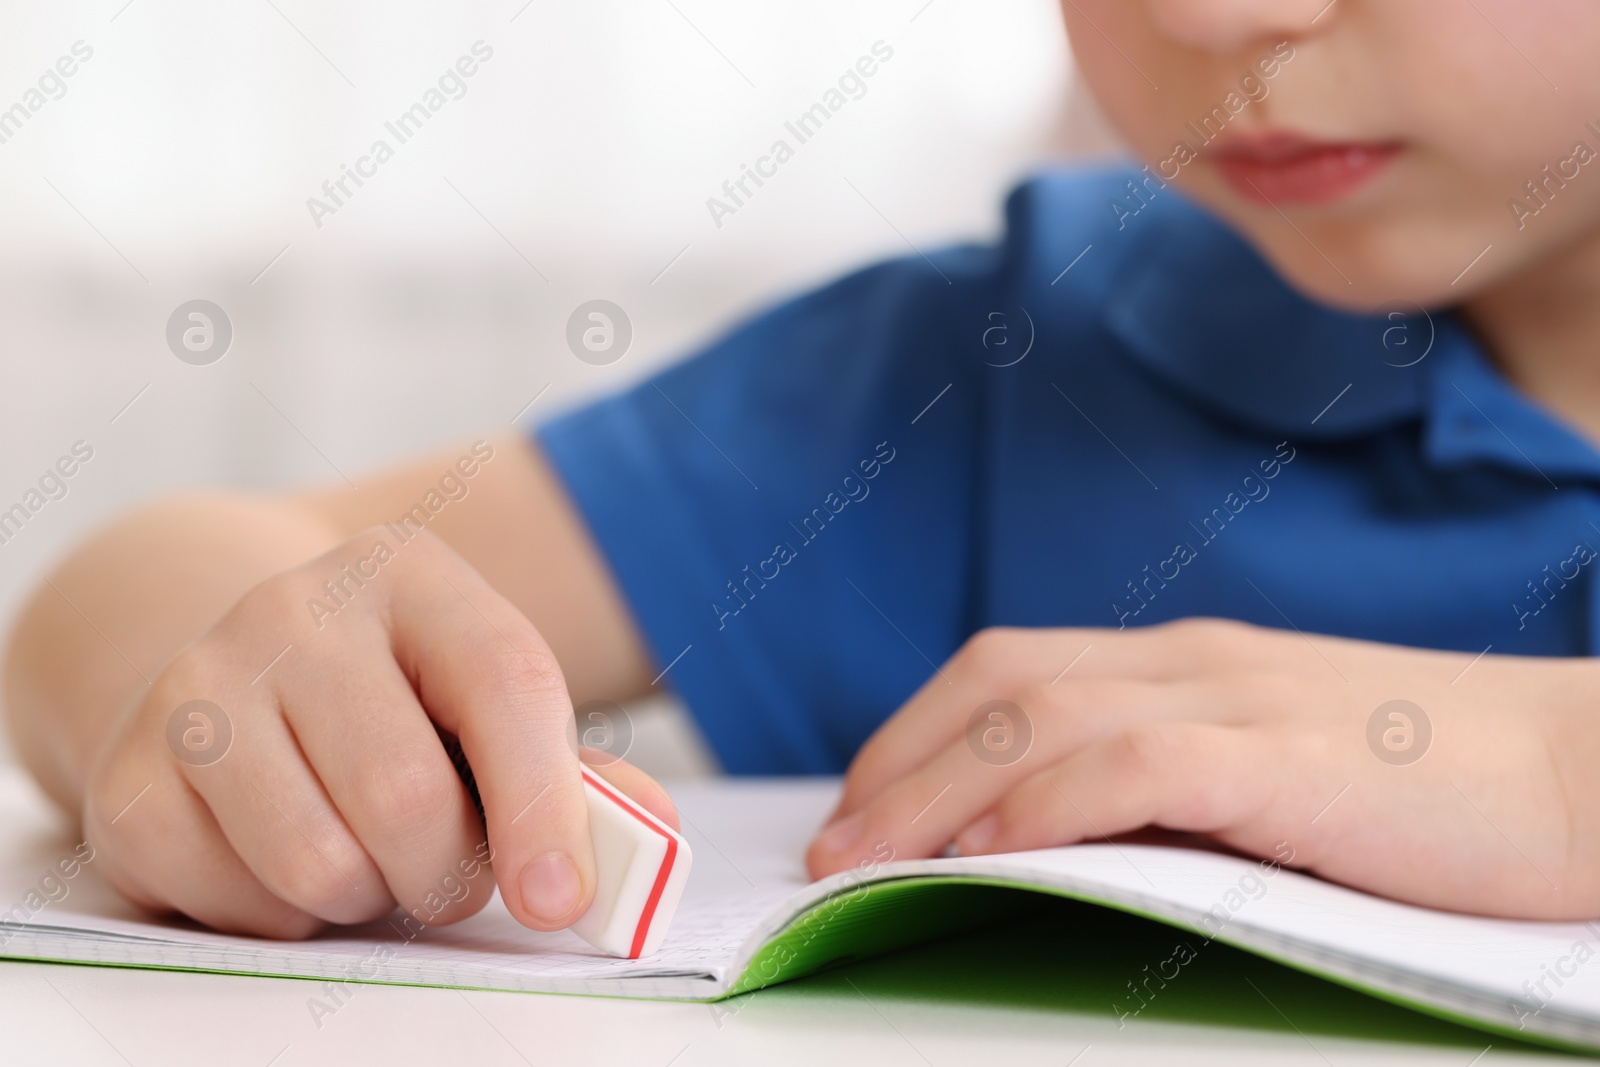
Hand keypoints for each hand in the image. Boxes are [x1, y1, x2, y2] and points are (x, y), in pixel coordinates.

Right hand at [84, 528, 675, 937]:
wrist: (241, 670)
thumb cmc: (397, 702)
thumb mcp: (488, 707)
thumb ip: (576, 778)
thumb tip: (644, 844)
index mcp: (412, 575)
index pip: (503, 684)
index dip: (544, 807)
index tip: (561, 899)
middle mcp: (295, 610)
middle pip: (405, 797)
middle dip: (448, 874)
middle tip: (449, 869)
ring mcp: (198, 686)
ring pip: (318, 864)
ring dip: (365, 897)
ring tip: (364, 849)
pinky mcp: (129, 777)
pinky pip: (237, 905)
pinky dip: (283, 916)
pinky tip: (281, 854)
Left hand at [806, 618, 1599, 918]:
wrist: (1588, 773)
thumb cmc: (1434, 789)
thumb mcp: (1276, 774)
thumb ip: (1176, 789)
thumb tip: (1056, 844)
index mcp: (1186, 663)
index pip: (1009, 670)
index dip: (916, 734)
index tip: (861, 808)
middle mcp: (1194, 662)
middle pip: (997, 684)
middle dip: (896, 763)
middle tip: (830, 847)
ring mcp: (1239, 699)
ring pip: (1041, 716)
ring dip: (936, 790)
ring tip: (865, 861)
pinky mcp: (1289, 757)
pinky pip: (1135, 764)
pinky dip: (1044, 803)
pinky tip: (986, 852)